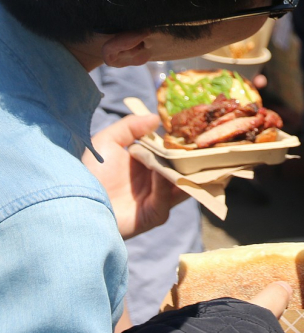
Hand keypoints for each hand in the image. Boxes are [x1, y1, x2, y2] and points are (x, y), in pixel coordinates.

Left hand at [83, 114, 187, 239]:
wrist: (75, 203)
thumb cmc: (89, 173)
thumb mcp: (107, 141)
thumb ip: (130, 126)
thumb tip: (156, 118)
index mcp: (148, 163)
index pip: (173, 151)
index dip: (181, 141)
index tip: (189, 127)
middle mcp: (156, 181)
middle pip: (182, 168)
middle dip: (190, 156)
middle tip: (199, 141)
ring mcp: (158, 199)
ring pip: (181, 183)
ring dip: (183, 170)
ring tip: (187, 154)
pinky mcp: (155, 214)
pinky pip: (167, 197)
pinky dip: (165, 183)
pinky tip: (159, 171)